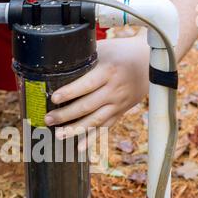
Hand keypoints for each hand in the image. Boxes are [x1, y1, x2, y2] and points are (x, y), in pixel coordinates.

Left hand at [44, 29, 149, 150]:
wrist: (149, 63)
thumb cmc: (122, 52)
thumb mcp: (105, 49)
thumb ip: (86, 58)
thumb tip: (59, 62)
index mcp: (109, 71)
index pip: (86, 84)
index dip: (70, 92)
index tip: (54, 98)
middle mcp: (114, 90)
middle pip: (87, 106)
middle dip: (66, 115)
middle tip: (48, 119)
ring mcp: (118, 104)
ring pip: (95, 121)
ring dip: (76, 130)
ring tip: (59, 135)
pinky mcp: (120, 112)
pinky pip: (105, 128)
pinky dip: (92, 139)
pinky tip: (79, 148)